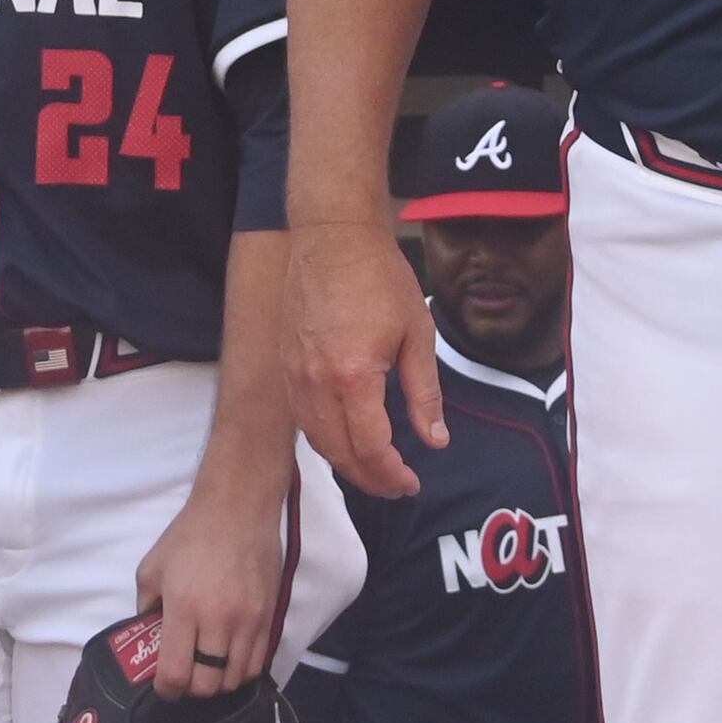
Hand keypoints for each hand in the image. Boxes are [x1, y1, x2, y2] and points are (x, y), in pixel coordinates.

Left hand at [132, 460, 290, 698]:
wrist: (239, 507)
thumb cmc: (190, 535)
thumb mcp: (152, 568)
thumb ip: (146, 607)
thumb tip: (149, 637)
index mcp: (185, 609)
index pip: (176, 674)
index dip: (167, 691)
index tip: (163, 686)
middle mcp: (219, 620)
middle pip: (207, 685)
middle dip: (192, 688)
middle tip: (186, 674)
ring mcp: (249, 620)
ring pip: (235, 679)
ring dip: (218, 681)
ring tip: (209, 667)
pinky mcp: (270, 615)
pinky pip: (258, 662)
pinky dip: (241, 670)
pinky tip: (231, 658)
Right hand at [288, 217, 444, 500]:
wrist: (332, 237)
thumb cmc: (381, 278)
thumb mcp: (416, 334)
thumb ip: (424, 393)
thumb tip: (435, 441)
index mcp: (352, 377)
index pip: (369, 448)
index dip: (391, 475)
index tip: (412, 483)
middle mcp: (315, 384)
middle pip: (339, 454)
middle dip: (370, 478)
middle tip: (397, 485)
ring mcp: (294, 376)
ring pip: (316, 441)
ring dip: (346, 464)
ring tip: (375, 470)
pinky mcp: (285, 366)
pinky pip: (303, 419)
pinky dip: (325, 440)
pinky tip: (347, 439)